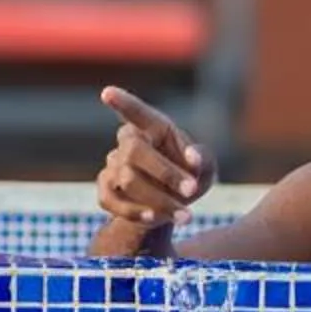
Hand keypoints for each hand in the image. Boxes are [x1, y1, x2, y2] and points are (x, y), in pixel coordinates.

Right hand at [94, 87, 210, 229]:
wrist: (168, 208)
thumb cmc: (188, 177)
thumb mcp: (205, 169)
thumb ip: (203, 159)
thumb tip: (191, 157)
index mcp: (153, 128)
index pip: (137, 112)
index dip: (123, 103)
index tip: (107, 93)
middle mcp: (129, 142)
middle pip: (134, 151)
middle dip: (165, 173)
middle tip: (192, 191)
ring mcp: (113, 166)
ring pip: (128, 180)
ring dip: (160, 200)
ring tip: (187, 215)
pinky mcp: (106, 190)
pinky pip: (113, 201)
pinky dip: (136, 212)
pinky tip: (155, 218)